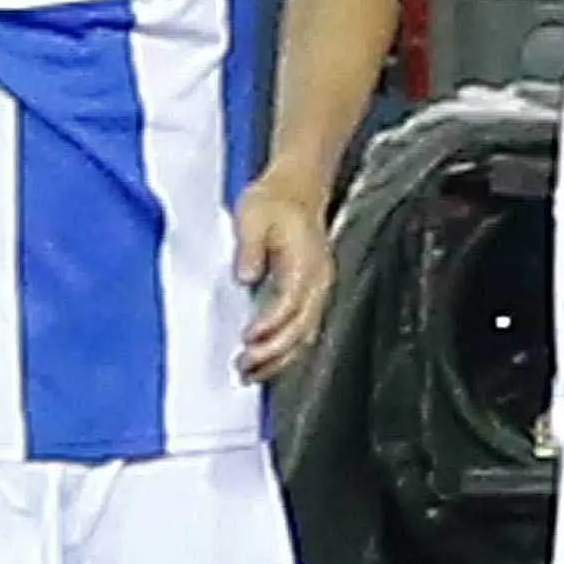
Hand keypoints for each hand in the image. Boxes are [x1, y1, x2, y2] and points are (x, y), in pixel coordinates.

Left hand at [232, 168, 335, 381]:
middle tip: (244, 367)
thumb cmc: (275, 200)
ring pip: (305, 335)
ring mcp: (319, 289)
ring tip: (251, 374)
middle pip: (301, 327)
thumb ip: (250, 247)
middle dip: (273, 353)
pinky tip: (267, 361)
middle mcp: (318, 280)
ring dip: (279, 359)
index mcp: (306, 260)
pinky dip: (286, 350)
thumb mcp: (253, 215)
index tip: (248, 338)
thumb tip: (245, 275)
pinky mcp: (313, 295)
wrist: (297, 188)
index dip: (270, 325)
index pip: (291, 302)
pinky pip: (304, 330)